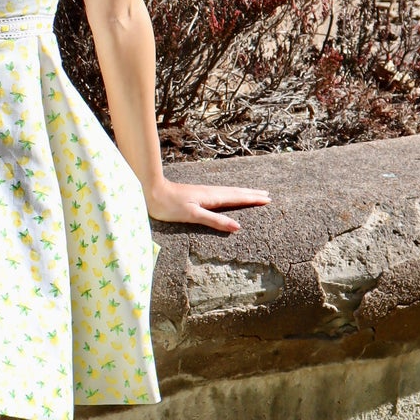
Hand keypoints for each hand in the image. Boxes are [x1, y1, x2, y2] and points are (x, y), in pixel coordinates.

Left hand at [147, 178, 269, 234]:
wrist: (151, 192)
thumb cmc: (169, 206)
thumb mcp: (193, 215)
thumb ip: (215, 221)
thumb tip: (238, 227)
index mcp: (212, 198)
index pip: (237, 198)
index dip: (253, 199)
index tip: (268, 200)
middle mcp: (210, 193)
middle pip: (236, 193)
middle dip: (252, 194)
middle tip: (268, 195)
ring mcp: (204, 193)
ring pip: (229, 192)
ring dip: (243, 193)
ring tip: (254, 193)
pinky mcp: (197, 195)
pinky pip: (221, 194)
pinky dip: (231, 194)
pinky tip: (228, 196)